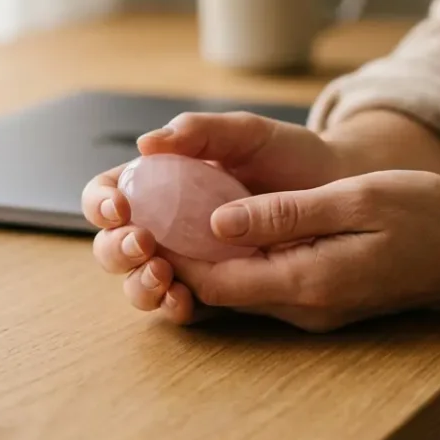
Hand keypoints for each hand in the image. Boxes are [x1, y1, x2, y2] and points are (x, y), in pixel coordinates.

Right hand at [81, 111, 348, 323]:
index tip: (121, 206)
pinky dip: (174, 307)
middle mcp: (166, 224)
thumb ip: (199, 132)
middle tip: (143, 243)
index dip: (100, 202)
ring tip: (162, 275)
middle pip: (112, 245)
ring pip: (138, 282)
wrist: (338, 190)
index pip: (110, 192)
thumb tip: (147, 143)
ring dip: (139, 285)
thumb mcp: (246, 134)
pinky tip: (183, 301)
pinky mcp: (216, 288)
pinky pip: (182, 305)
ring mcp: (189, 260)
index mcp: (160, 182)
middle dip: (116, 250)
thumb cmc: (289, 156)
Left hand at [167, 170, 439, 331]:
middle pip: (219, 288)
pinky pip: (265, 282)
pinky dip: (239, 255)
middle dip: (181, 252)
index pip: (216, 281)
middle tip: (154, 203)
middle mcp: (305, 306)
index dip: (174, 251)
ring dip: (207, 253)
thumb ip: (286, 214)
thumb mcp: (357, 200)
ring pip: (239, 287)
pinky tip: (230, 217)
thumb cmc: (429, 216)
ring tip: (180, 202)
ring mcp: (315, 308)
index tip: (148, 212)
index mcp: (308, 282)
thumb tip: (217, 221)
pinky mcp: (323, 298)